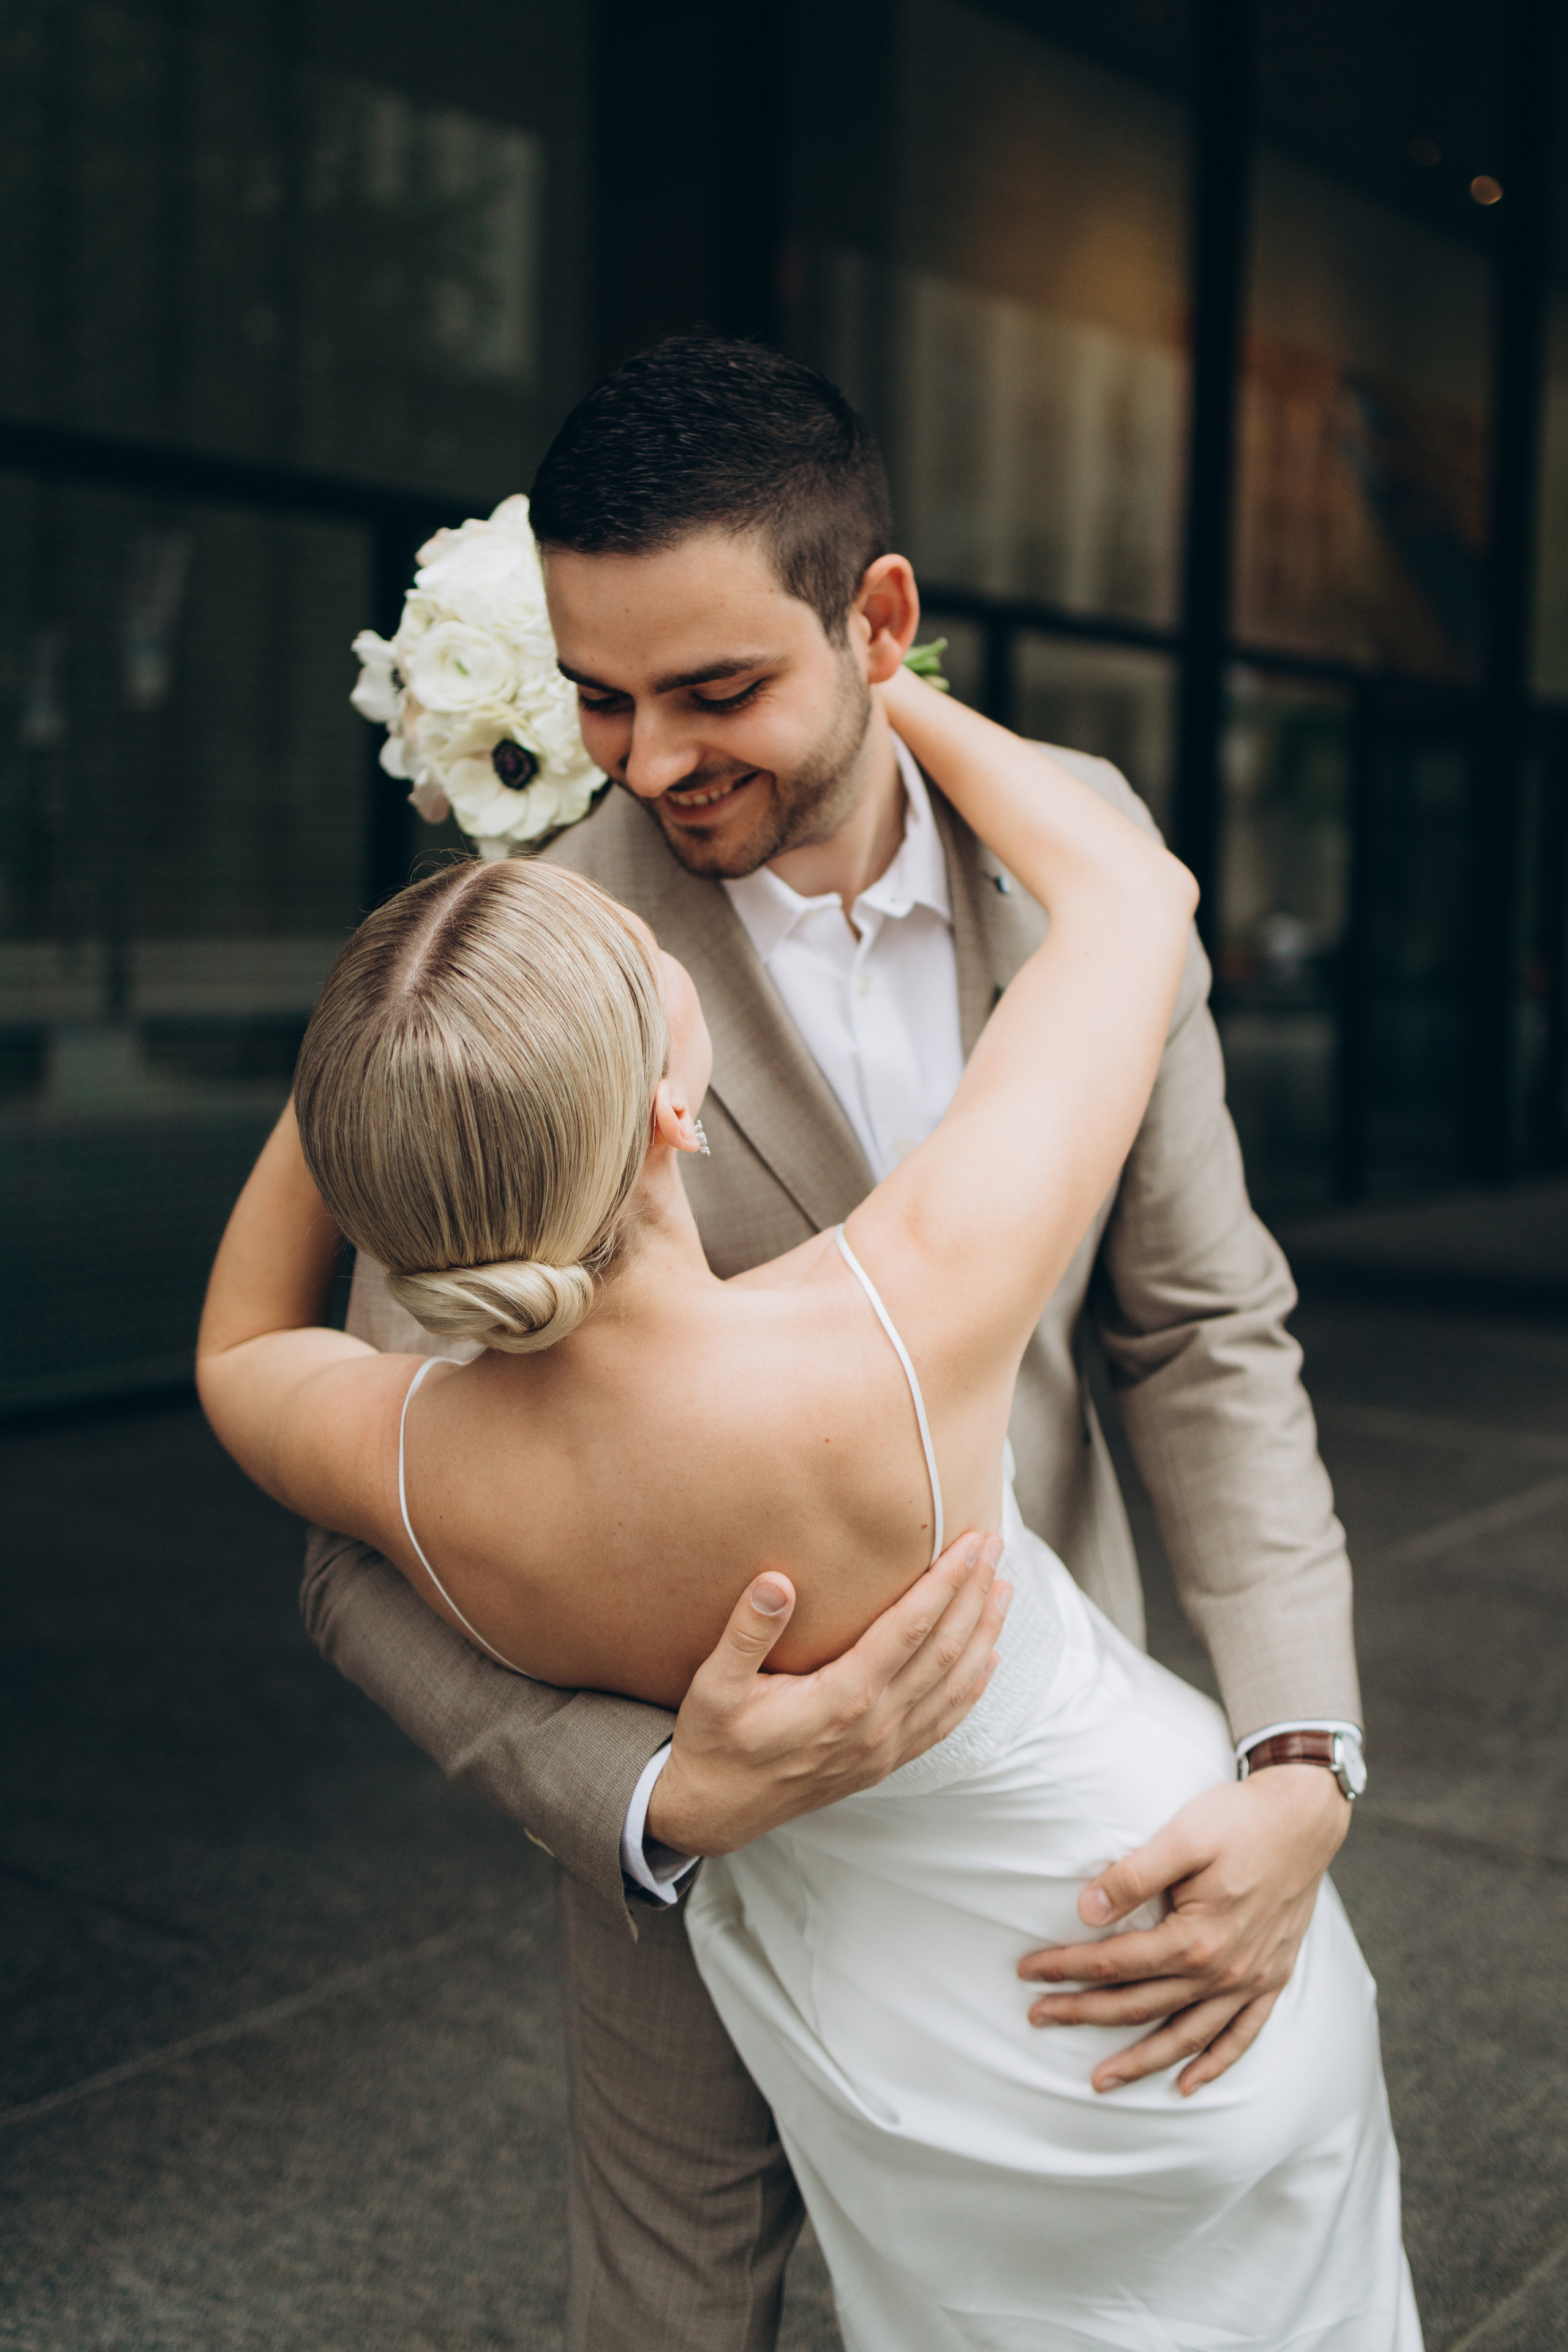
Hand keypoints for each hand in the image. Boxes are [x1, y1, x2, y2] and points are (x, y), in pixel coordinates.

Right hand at [648, 1533, 1009, 1855]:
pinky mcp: (883, 1763)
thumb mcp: (714, 1685)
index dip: (944, 1583)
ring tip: (1003, 1590)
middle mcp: (875, 1726)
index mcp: (841, 1700)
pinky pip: (944, 1722)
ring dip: (983, 1634)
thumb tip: (776, 1582)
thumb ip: (746, 1632)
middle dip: (974, 1594)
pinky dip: (973, 1687)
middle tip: (994, 1546)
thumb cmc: (714, 1742)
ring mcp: (884, 1749)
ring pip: (954, 1685)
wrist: (714, 1811)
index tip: (968, 1543)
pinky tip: (988, 1660)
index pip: (910, 1629)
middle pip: (944, 1650)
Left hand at [1017, 1765, 1349, 2096]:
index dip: (1066, 1969)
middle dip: (1083, 2014)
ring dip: (1141, 2061)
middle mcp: (1224, 1971)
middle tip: (1037, 2018)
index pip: (1114, 1963)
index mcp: (1196, 1939)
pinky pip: (1242, 2036)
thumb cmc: (1240, 1820)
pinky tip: (1187, 2085)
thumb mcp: (1182, 1837)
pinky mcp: (1273, 1978)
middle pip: (1139, 2005)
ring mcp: (1251, 1980)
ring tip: (1101, 2080)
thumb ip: (1133, 1877)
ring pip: (1186, 2036)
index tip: (1027, 1973)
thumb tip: (1085, 1911)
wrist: (1306, 1817)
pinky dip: (1214, 2064)